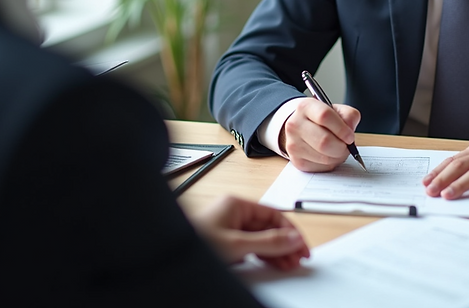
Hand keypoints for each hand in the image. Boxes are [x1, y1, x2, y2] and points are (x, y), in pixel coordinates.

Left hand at [193, 196, 309, 270]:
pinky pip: (251, 246)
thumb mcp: (237, 245)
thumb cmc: (193, 242)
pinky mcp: (224, 242)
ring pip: (261, 238)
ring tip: (288, 264)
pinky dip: (263, 255)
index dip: (290, 230)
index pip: (273, 214)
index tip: (302, 246)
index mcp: (236, 204)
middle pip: (268, 227)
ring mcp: (228, 228)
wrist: (166, 258)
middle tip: (298, 259)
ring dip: (276, 251)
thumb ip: (268, 242)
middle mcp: (233, 213)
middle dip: (285, 243)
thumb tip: (293, 239)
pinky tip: (273, 263)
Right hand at [280, 98, 360, 172]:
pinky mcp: (297, 161)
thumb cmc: (320, 119)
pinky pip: (322, 167)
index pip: (325, 116)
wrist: (300, 128)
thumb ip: (348, 115)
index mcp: (305, 107)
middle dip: (342, 147)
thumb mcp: (336, 110)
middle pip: (324, 141)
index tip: (350, 136)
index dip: (341, 129)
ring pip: (324, 157)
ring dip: (338, 156)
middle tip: (346, 145)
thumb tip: (350, 129)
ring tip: (338, 149)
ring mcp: (293, 144)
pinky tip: (329, 155)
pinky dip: (331, 164)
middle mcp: (295, 124)